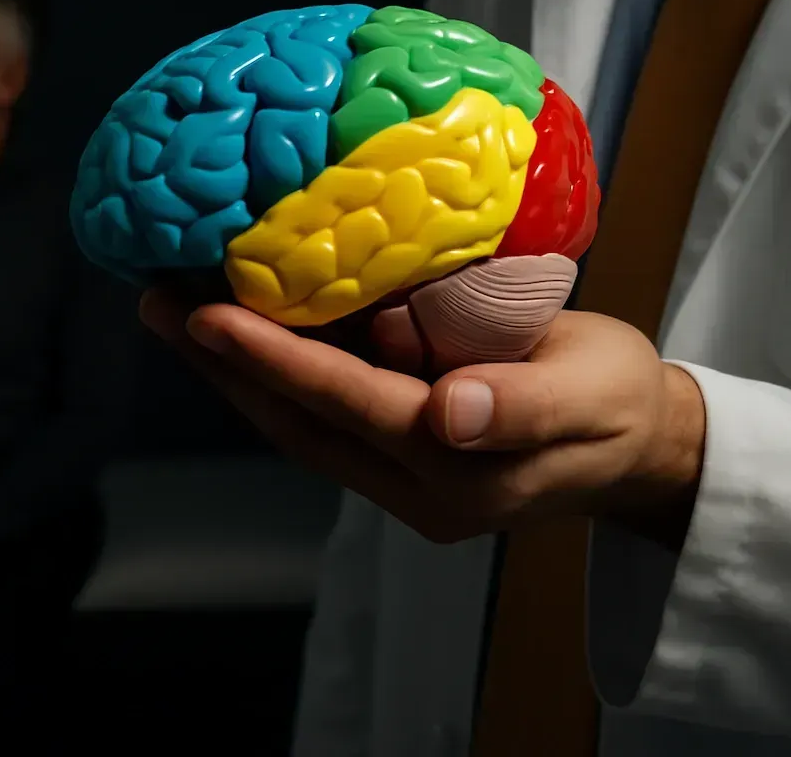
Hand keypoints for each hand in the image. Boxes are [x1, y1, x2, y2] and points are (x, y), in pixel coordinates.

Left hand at [141, 290, 706, 547]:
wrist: (635, 446)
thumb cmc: (615, 404)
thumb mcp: (589, 395)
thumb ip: (521, 406)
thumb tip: (451, 412)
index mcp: (458, 469)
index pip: (347, 405)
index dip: (274, 360)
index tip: (204, 317)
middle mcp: (411, 487)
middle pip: (298, 421)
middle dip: (223, 365)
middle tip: (155, 303)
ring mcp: (396, 479)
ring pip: (298, 420)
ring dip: (235, 370)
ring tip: (172, 311)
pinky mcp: (393, 460)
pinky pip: (320, 415)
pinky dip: (275, 372)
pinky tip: (238, 330)